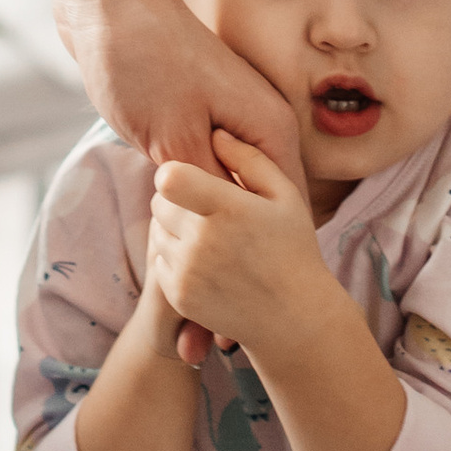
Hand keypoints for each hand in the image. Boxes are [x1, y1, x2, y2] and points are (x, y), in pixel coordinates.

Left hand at [65, 0, 301, 363]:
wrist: (110, 1)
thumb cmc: (144, 56)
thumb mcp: (170, 129)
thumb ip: (195, 188)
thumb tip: (203, 246)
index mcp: (268, 131)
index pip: (272, 221)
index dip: (249, 283)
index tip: (227, 340)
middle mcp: (257, 134)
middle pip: (246, 222)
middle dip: (222, 283)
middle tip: (201, 350)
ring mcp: (225, 132)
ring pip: (216, 211)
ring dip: (196, 259)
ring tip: (185, 330)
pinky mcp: (193, 129)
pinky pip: (193, 193)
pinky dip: (178, 228)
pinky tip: (163, 268)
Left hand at [147, 131, 336, 362]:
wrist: (293, 318)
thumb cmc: (292, 248)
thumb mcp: (285, 196)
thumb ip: (250, 159)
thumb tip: (216, 132)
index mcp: (229, 210)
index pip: (170, 178)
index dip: (175, 173)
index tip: (191, 178)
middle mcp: (203, 241)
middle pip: (159, 202)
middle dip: (176, 200)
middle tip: (205, 208)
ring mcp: (188, 271)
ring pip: (157, 231)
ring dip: (175, 228)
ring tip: (210, 236)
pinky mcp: (179, 295)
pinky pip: (159, 261)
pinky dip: (175, 257)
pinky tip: (206, 261)